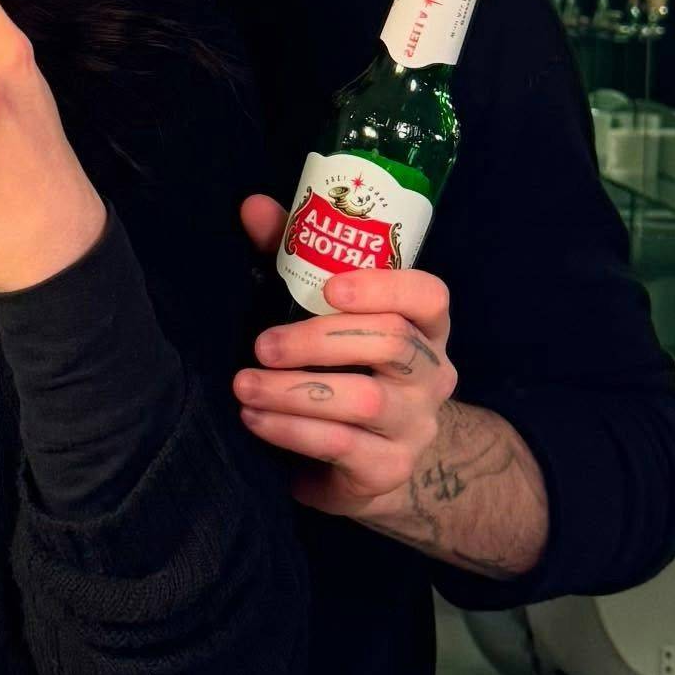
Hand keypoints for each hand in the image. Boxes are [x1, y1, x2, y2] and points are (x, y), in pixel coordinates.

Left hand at [231, 193, 457, 519]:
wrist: (359, 462)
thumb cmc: (336, 366)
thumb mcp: (316, 310)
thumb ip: (293, 257)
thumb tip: (253, 206)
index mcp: (423, 326)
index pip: (429, 296)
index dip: (384, 287)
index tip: (330, 288)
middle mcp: (431, 373)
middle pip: (391, 344)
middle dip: (317, 341)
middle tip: (260, 344)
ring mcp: (415, 425)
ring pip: (365, 400)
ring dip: (294, 391)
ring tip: (244, 385)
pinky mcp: (389, 469)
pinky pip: (342, 446)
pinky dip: (291, 430)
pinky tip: (254, 420)